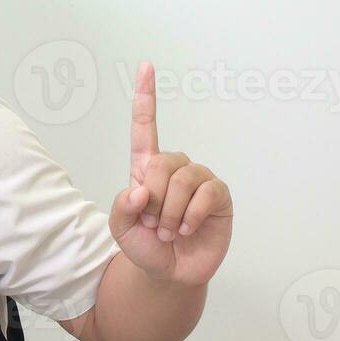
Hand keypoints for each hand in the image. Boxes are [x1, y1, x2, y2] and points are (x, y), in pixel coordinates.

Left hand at [107, 61, 231, 286]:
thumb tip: (141, 188)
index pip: (145, 128)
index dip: (146, 98)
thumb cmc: (144, 246)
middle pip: (161, 163)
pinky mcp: (219, 197)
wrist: (168, 274)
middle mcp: (174, 169)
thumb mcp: (120, 230)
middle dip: (153, 199)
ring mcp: (199, 180)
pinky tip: (187, 229)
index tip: (146, 66)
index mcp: (146, 169)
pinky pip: (208, 193)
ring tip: (169, 231)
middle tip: (153, 224)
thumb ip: (121, 208)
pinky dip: (192, 215)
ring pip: (183, 179)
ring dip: (171, 212)